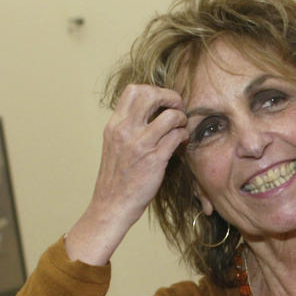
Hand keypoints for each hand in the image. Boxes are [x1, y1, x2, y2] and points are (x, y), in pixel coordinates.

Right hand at [66, 85, 188, 264]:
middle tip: (177, 108)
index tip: (162, 102)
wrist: (111, 205)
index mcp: (114, 125)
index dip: (153, 90)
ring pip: (170, 115)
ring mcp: (140, 145)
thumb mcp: (114, 146)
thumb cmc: (116, 179)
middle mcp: (125, 131)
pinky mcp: (155, 159)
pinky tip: (182, 142)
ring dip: (181, 118)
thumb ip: (127, 128)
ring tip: (181, 127)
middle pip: (152, 94)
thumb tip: (148, 113)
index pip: (133, 90)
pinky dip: (184, 135)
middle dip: (170, 97)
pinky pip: (177, 137)